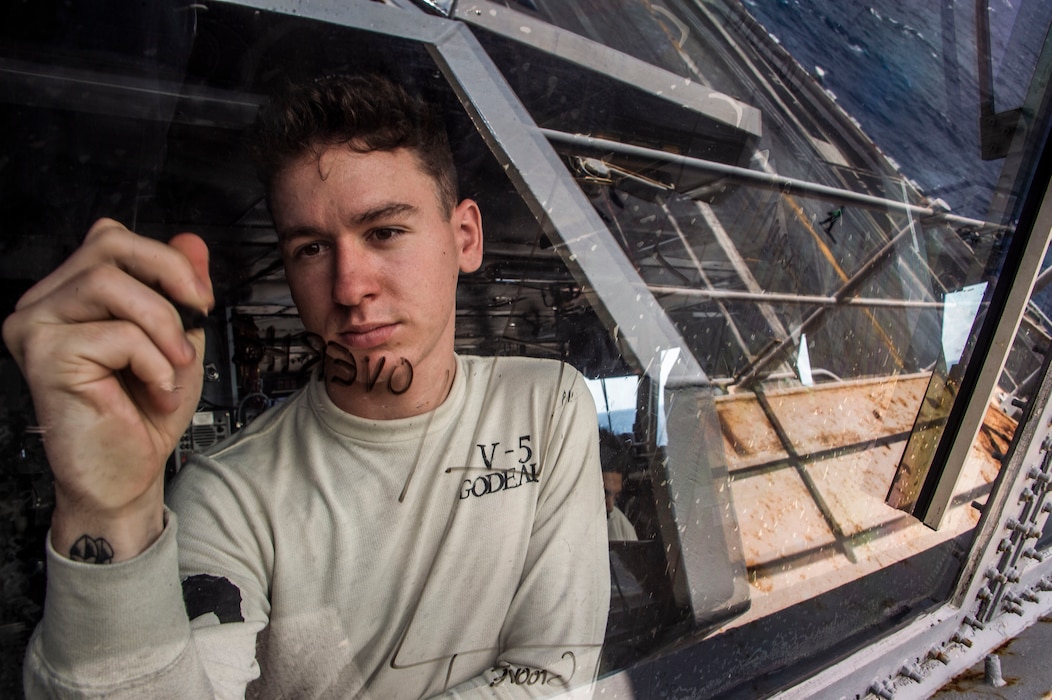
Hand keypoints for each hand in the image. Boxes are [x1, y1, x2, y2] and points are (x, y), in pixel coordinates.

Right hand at [2, 218, 213, 560]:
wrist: (126, 475)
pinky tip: (155, 389)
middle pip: (108, 244)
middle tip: (196, 317)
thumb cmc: (144, 413)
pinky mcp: (44, 357)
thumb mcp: (177, 339)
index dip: (165, 259)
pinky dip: (153, 362)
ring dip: (162, 326)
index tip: (199, 296)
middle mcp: (44, 304)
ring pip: (110, 284)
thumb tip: (192, 242)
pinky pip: (117, 334)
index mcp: (71, 294)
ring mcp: (37, 327)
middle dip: (169, 277)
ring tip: (174, 365)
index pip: (111, 239)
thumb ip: (179, 289)